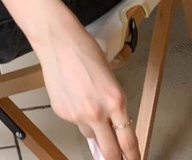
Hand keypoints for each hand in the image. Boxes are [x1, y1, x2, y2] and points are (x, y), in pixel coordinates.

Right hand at [35, 25, 139, 159]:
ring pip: (90, 135)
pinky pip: (74, 122)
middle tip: (116, 158)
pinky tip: (73, 94)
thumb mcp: (109, 78)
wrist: (58, 42)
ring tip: (87, 103)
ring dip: (93, 129)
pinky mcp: (62, 113)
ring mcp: (77, 115)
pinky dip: (76, 114)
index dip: (133, 156)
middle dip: (114, 158)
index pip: (128, 141)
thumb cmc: (84, 51)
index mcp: (116, 101)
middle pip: (110, 152)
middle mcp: (98, 113)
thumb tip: (115, 125)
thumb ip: (113, 104)